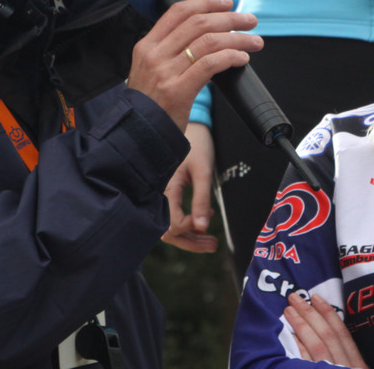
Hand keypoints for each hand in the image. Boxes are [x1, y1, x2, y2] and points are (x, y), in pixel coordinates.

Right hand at [128, 0, 260, 130]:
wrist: (137, 136)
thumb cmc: (150, 106)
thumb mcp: (149, 71)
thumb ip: (169, 52)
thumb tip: (206, 36)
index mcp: (146, 46)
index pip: (178, 11)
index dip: (206, 3)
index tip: (226, 3)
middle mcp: (154, 54)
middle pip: (198, 23)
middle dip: (229, 18)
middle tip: (249, 20)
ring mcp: (165, 72)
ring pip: (209, 41)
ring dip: (238, 38)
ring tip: (254, 41)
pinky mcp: (178, 90)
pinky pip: (211, 64)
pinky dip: (232, 56)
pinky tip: (242, 58)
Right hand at [162, 122, 217, 251]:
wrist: (193, 127)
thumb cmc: (198, 145)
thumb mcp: (203, 171)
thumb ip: (202, 199)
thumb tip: (203, 227)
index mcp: (165, 188)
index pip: (171, 223)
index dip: (189, 228)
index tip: (206, 220)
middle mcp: (159, 195)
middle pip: (168, 231)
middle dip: (190, 242)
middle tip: (213, 246)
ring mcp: (162, 195)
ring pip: (170, 227)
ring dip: (190, 238)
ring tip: (211, 243)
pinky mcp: (167, 194)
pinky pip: (172, 217)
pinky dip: (187, 227)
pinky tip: (202, 227)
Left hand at [283, 292, 366, 368]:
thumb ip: (345, 357)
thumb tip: (325, 330)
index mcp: (358, 365)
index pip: (342, 334)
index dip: (328, 313)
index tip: (315, 297)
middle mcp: (346, 367)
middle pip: (328, 336)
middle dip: (310, 314)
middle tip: (294, 298)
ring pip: (318, 346)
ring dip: (302, 326)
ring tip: (288, 310)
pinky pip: (306, 362)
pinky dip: (299, 347)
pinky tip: (290, 335)